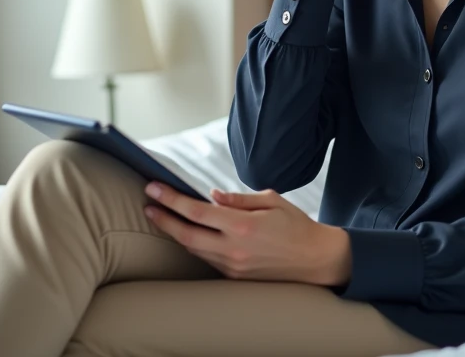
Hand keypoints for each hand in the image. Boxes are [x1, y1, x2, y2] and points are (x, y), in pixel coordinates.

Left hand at [143, 182, 350, 285]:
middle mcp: (234, 249)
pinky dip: (194, 244)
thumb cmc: (296, 225)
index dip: (171, 200)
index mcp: (243, 226)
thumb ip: (238, 199)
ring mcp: (233, 266)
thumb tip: (211, 195)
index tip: (154, 189)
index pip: (197, 211)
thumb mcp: (271, 201)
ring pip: (194, 249)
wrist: (316, 260)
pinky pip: (207, 258)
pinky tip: (187, 232)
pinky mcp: (235, 276)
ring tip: (162, 216)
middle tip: (148, 204)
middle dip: (163, 219)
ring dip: (176, 233)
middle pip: (187, 235)